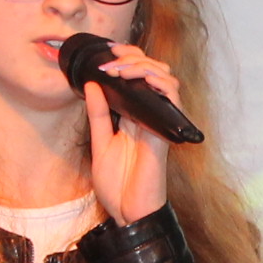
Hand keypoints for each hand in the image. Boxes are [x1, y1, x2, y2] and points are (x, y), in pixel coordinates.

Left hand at [81, 43, 178, 224]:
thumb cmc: (118, 185)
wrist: (128, 212)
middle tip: (110, 59)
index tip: (108, 50)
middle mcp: (150, 115)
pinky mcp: (164, 131)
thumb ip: (98, 114)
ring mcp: (159, 122)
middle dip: (132, 57)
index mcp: (135, 116)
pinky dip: (158, 82)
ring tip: (120, 69)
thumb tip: (91, 84)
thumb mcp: (99, 142)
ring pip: (165, 78)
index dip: (127, 58)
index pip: (138, 76)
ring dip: (143, 66)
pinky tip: (140, 79)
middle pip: (153, 71)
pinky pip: (172, 99)